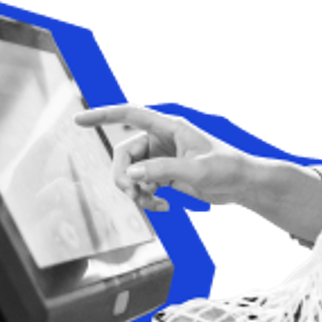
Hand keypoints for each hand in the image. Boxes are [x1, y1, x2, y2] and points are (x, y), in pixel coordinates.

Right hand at [73, 103, 250, 209]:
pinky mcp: (165, 175)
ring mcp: (162, 158)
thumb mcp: (196, 170)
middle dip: (123, 176)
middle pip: (124, 153)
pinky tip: (163, 207)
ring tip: (153, 203)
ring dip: (135, 191)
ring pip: (131, 172)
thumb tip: (131, 174)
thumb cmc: (227, 168)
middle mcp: (162, 139)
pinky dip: (146, 198)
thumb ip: (163, 170)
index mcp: (170, 127)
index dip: (103, 115)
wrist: (243, 185)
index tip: (78, 120)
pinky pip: (142, 185)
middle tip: (133, 194)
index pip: (129, 114)